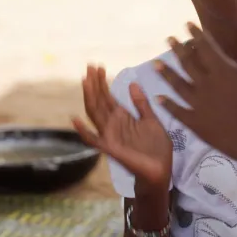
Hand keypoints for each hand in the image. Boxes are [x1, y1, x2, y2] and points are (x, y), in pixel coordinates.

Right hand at [73, 66, 172, 191]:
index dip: (102, 82)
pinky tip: (75, 120)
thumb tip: (133, 83)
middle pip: (99, 101)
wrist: (161, 170)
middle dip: (94, 84)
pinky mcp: (111, 148)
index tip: (98, 66)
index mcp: (123, 118)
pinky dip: (83, 131)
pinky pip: (93, 140)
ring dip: (89, 97)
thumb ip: (141, 104)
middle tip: (89, 66)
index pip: (108, 97)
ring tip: (85, 80)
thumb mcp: (152, 120)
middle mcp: (113, 125)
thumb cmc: (157, 148)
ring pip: (95, 113)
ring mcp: (110, 136)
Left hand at [155, 22, 236, 160]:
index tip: (187, 25)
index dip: (196, 35)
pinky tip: (158, 99)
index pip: (206, 48)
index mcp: (224, 72)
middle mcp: (206, 86)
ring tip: (156, 63)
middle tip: (168, 39)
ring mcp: (199, 106)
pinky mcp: (197, 124)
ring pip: (178, 86)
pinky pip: (178, 112)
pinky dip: (167, 105)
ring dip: (167, 73)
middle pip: (188, 64)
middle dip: (178, 50)